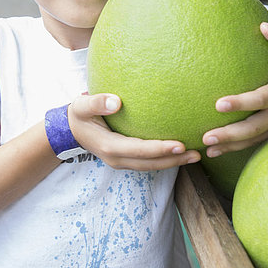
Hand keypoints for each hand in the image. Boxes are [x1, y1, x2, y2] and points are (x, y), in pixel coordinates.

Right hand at [68, 93, 200, 170]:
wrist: (71, 129)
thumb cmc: (79, 114)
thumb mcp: (82, 106)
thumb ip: (96, 102)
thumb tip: (116, 102)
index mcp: (109, 147)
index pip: (139, 150)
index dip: (160, 149)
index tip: (180, 145)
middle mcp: (117, 158)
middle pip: (150, 163)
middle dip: (174, 160)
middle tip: (197, 154)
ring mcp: (121, 161)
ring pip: (151, 166)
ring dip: (173, 162)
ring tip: (195, 156)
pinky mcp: (126, 159)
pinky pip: (148, 162)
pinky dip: (164, 159)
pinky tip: (179, 152)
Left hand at [203, 22, 267, 156]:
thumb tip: (264, 26)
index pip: (262, 99)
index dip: (242, 103)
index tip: (219, 104)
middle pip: (255, 127)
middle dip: (231, 134)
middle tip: (207, 136)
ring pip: (254, 139)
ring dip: (231, 146)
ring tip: (208, 148)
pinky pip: (254, 142)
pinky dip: (235, 148)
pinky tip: (215, 152)